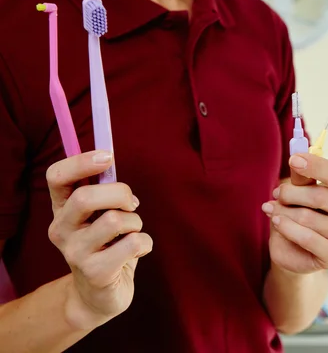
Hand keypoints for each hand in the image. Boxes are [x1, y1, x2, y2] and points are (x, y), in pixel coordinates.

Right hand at [46, 150, 152, 329]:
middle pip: (85, 197)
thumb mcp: (101, 215)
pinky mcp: (95, 272)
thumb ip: (105, 192)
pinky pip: (132, 243)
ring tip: (132, 232)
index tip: (108, 157)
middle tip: (131, 204)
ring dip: (135, 221)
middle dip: (120, 194)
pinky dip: (145, 242)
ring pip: (114, 220)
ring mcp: (75, 253)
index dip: (81, 162)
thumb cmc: (107, 246)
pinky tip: (137, 251)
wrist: (98, 296)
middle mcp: (62, 229)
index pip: (56, 177)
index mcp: (62, 208)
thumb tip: (110, 160)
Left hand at [262, 154, 327, 273]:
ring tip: (272, 209)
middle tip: (277, 192)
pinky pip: (307, 238)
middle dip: (292, 192)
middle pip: (322, 196)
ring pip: (310, 217)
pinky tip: (277, 221)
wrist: (297, 250)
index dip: (316, 166)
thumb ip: (303, 177)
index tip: (293, 159)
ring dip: (284, 211)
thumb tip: (297, 157)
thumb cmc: (305, 213)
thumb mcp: (303, 191)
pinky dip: (287, 227)